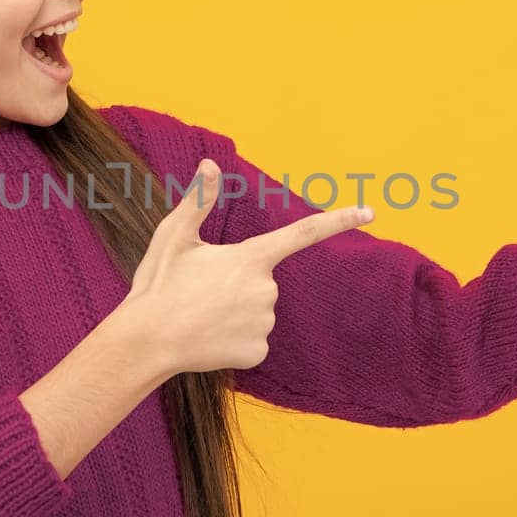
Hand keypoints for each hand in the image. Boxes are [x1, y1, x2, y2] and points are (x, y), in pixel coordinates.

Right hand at [120, 157, 373, 378]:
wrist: (145, 341)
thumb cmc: (158, 284)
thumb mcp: (174, 236)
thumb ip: (198, 201)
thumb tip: (208, 164)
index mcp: (251, 257)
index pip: (304, 232)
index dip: (339, 219)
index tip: (370, 210)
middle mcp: (266, 289)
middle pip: (262, 282)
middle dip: (238, 286)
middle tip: (200, 293)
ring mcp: (263, 323)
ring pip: (257, 313)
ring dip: (234, 313)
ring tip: (200, 315)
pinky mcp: (257, 352)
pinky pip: (252, 341)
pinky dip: (233, 340)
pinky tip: (208, 339)